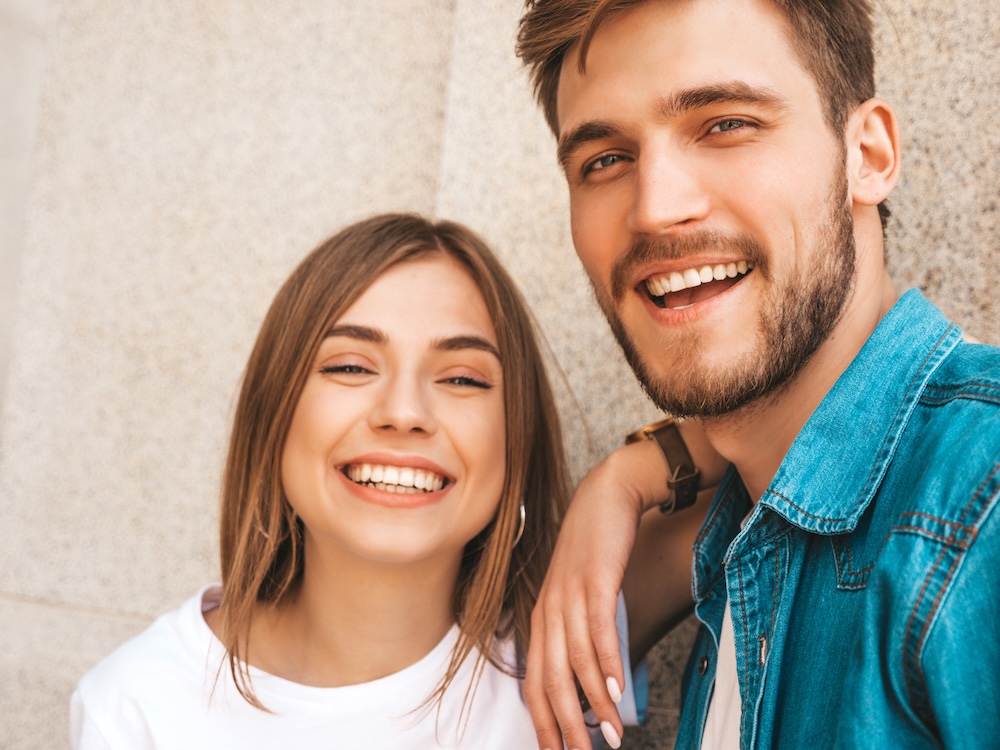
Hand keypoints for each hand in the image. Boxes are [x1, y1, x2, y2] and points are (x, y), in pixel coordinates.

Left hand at [524, 439, 668, 749]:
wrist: (607, 495)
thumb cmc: (597, 549)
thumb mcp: (583, 594)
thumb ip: (582, 631)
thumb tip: (597, 679)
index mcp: (542, 617)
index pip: (535, 681)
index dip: (544, 721)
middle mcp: (549, 609)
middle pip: (551, 680)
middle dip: (566, 726)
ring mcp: (569, 594)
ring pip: (575, 661)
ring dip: (594, 704)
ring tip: (614, 737)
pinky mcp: (595, 579)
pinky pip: (598, 630)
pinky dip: (607, 664)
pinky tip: (617, 691)